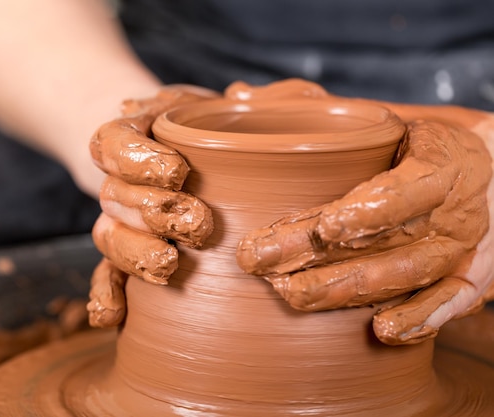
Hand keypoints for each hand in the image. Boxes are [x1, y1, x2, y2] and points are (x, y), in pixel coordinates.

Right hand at [86, 86, 217, 326]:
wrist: (169, 155)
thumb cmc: (198, 130)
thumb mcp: (213, 104)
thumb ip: (239, 100)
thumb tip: (245, 97)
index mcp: (128, 135)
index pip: (113, 143)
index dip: (138, 161)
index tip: (177, 171)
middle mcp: (115, 179)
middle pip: (116, 196)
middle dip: (154, 212)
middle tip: (197, 223)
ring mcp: (117, 219)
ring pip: (109, 238)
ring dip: (136, 254)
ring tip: (169, 265)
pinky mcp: (126, 251)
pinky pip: (105, 274)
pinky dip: (105, 295)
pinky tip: (111, 317)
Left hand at [235, 83, 493, 344]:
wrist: (489, 176)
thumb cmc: (415, 145)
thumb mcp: (380, 116)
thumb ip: (309, 105)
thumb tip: (237, 95)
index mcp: (442, 161)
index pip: (411, 188)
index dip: (372, 209)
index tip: (327, 226)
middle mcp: (455, 210)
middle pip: (389, 239)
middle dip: (320, 256)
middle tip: (259, 260)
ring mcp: (460, 248)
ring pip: (406, 275)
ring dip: (347, 290)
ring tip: (290, 294)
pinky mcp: (466, 278)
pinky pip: (448, 303)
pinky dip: (420, 319)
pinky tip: (381, 332)